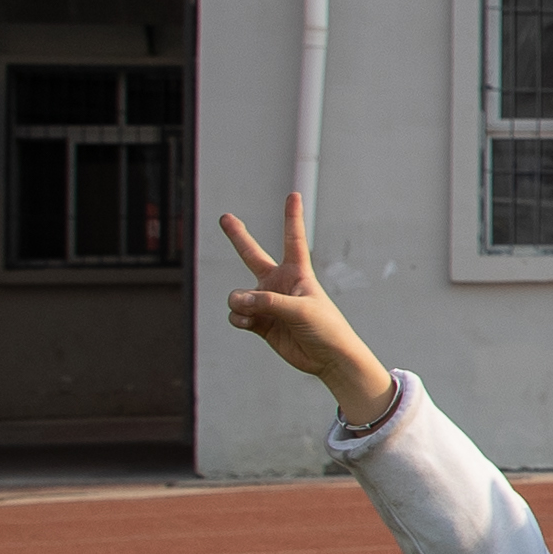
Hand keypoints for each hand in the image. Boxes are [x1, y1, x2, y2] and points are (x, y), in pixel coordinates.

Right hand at [216, 193, 396, 426]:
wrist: (328, 358)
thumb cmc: (325, 328)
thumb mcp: (300, 310)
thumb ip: (267, 302)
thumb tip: (236, 300)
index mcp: (297, 273)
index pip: (293, 239)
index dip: (292, 217)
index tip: (293, 195)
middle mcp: (279, 283)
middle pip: (252, 255)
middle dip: (238, 236)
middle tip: (224, 217)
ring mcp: (267, 302)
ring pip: (238, 295)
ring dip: (241, 303)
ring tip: (253, 313)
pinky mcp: (260, 322)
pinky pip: (237, 314)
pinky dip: (239, 319)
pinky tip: (250, 325)